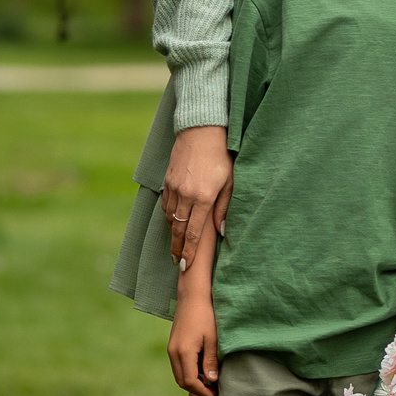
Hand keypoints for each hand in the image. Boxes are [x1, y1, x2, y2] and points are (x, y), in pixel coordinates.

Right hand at [163, 125, 232, 270]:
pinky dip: (168, 216)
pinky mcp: (168, 180)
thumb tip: (222, 231)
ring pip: (169, 217)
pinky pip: (166, 204)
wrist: (201, 130)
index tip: (185, 265)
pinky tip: (173, 221)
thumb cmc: (221, 156)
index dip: (188, 252)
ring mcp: (174, 187)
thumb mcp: (230, 182)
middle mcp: (185, 195)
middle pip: (178, 230)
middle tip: (177, 263)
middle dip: (177, 248)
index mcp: (202, 198)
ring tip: (176, 245)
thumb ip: (225, 208)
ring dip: (172, 233)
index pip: (193, 233)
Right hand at [168, 266, 220, 395]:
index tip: (215, 394)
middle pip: (182, 381)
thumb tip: (212, 381)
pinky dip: (189, 372)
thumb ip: (211, 361)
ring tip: (209, 382)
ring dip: (192, 382)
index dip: (203, 391)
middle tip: (213, 391)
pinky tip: (202, 369)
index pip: (190, 381)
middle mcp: (173, 353)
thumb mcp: (213, 339)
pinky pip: (178, 366)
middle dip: (197, 389)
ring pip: (179, 374)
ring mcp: (171, 349)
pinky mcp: (172, 345)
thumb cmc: (206, 316)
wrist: (192, 297)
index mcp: (184, 352)